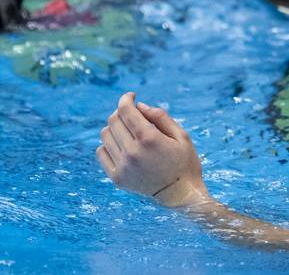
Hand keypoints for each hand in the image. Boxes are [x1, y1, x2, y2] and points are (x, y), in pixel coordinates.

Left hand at [96, 92, 209, 206]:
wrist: (181, 195)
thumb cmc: (185, 162)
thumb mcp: (182, 135)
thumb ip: (160, 117)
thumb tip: (139, 106)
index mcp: (149, 139)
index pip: (125, 110)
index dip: (126, 98)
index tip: (131, 96)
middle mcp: (132, 152)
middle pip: (113, 121)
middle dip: (122, 111)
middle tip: (133, 114)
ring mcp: (122, 166)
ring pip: (105, 135)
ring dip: (115, 127)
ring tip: (129, 130)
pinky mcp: (117, 178)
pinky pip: (102, 152)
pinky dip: (109, 144)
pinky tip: (122, 145)